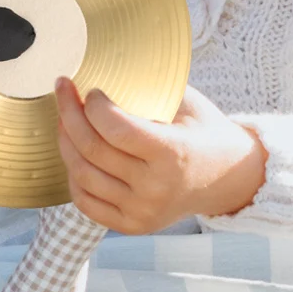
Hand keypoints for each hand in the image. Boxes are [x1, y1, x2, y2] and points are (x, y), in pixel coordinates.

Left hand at [53, 78, 266, 235]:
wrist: (230, 178)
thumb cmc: (205, 133)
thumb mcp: (188, 103)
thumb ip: (150, 89)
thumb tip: (105, 65)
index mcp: (172, 153)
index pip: (115, 128)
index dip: (92, 105)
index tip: (90, 90)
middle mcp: (156, 188)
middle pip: (92, 149)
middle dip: (68, 114)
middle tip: (62, 91)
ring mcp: (142, 211)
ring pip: (82, 176)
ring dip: (65, 143)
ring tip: (65, 121)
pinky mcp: (133, 226)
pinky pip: (86, 202)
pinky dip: (74, 176)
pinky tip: (75, 155)